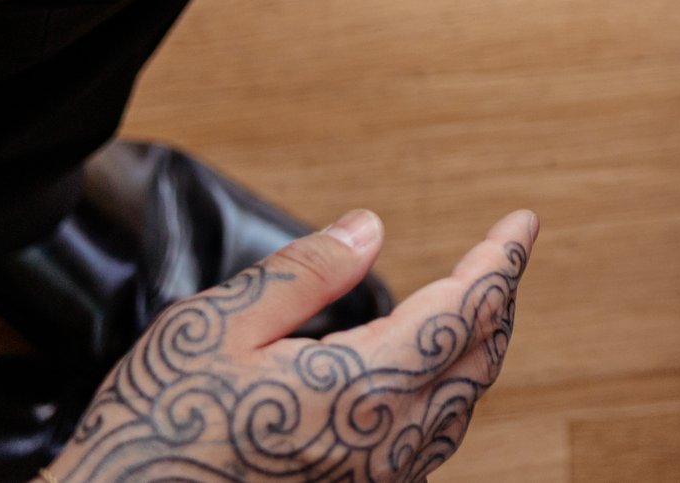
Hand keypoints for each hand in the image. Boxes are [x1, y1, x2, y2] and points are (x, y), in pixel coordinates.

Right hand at [45, 208, 535, 482]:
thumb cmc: (156, 428)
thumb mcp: (216, 327)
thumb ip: (306, 274)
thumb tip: (372, 227)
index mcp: (365, 387)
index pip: (469, 307)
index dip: (502, 258)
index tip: (522, 222)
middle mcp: (387, 440)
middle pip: (479, 357)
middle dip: (497, 298)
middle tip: (501, 255)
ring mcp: (377, 478)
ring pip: (461, 406)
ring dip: (478, 348)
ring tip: (479, 306)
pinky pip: (430, 444)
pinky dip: (448, 395)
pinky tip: (431, 381)